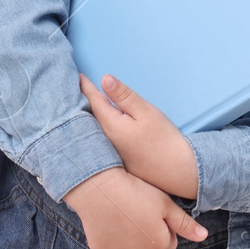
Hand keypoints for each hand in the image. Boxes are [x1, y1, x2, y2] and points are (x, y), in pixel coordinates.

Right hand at [63, 166, 207, 248]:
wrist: (99, 187)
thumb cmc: (135, 191)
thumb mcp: (165, 203)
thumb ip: (185, 223)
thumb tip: (203, 236)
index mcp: (160, 244)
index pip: (169, 242)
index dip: (163, 225)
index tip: (153, 210)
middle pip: (151, 248)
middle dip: (149, 234)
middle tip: (138, 209)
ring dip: (132, 238)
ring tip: (125, 213)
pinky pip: (113, 247)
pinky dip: (113, 238)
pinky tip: (110, 220)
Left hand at [80, 74, 199, 200]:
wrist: (177, 172)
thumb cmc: (164, 140)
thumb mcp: (146, 112)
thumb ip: (124, 96)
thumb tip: (104, 79)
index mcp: (110, 125)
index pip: (93, 101)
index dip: (85, 86)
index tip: (77, 76)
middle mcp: (104, 140)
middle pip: (89, 116)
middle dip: (81, 101)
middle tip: (73, 86)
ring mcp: (108, 152)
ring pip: (93, 129)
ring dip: (87, 115)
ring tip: (80, 102)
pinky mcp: (115, 160)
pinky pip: (100, 140)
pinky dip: (95, 128)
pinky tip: (96, 125)